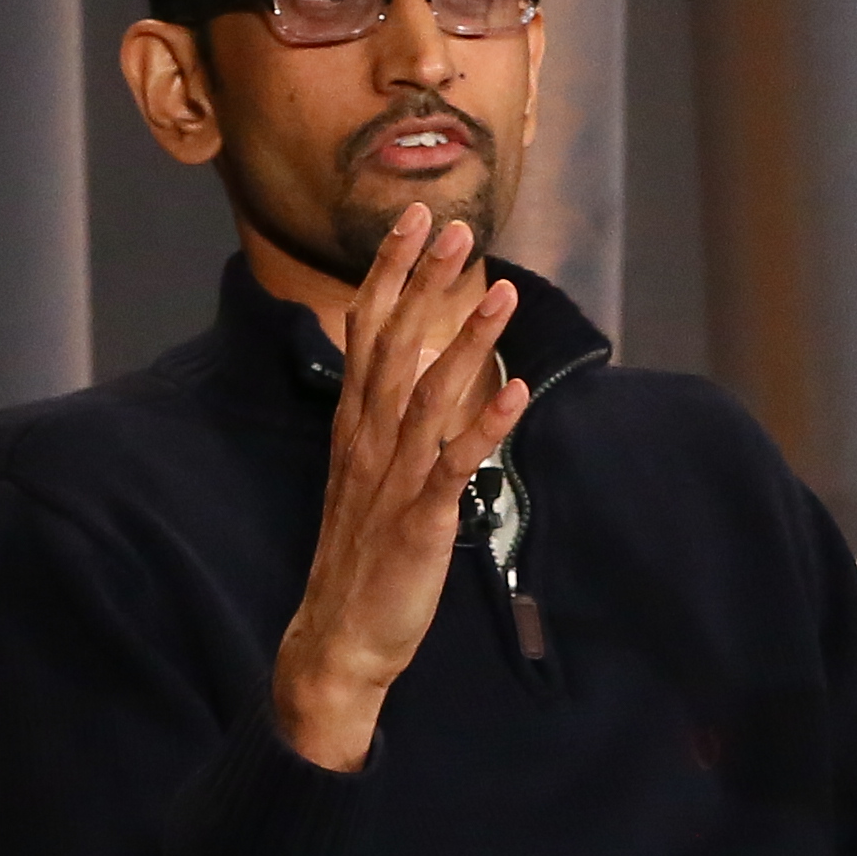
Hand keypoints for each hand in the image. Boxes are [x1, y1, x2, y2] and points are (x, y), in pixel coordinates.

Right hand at [271, 209, 527, 769]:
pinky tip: (517, 390)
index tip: (412, 218)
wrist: (339, 636)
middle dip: (426, 283)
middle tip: (456, 225)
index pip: (367, 329)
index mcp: (355, 425)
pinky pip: (455, 464)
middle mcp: (368, 440)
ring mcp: (392, 477)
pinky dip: (486, 425)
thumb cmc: (360, 556)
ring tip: (502, 291)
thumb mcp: (367, 474)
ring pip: (429, 393)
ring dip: (467, 339)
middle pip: (396, 344)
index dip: (391, 272)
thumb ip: (386, 420)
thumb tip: (415, 372)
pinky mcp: (420, 518)